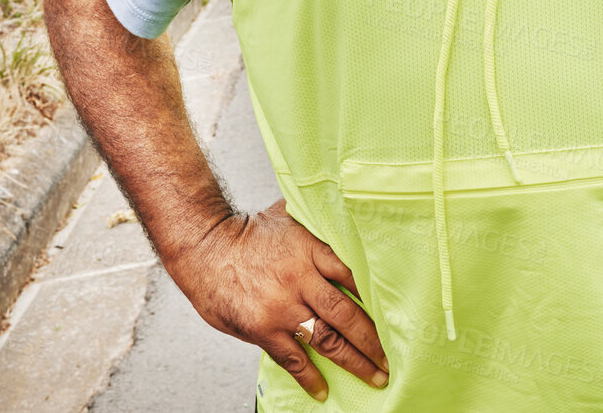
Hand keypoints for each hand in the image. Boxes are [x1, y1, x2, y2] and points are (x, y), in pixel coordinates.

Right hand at [163, 199, 388, 401]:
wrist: (204, 247)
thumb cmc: (247, 232)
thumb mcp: (288, 216)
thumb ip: (319, 221)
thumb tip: (349, 212)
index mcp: (311, 249)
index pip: (354, 276)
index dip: (377, 298)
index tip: (398, 316)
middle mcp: (300, 279)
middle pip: (347, 314)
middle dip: (372, 340)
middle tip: (390, 359)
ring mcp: (281, 306)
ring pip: (326, 339)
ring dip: (353, 360)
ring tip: (373, 375)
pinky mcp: (262, 328)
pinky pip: (292, 358)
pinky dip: (309, 376)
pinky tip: (323, 390)